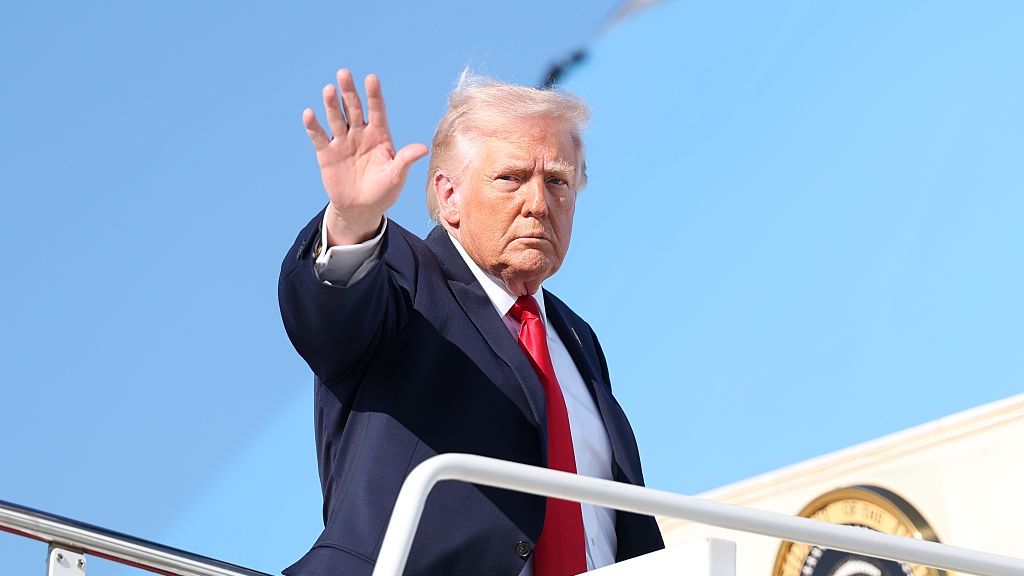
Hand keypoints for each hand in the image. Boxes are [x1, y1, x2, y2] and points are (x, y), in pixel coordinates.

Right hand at [303, 69, 428, 245]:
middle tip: (344, 73)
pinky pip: (319, 136)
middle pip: (354, 108)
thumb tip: (423, 148)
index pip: (377, 110)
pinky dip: (313, 126)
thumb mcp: (396, 177)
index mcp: (380, 136)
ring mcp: (343, 142)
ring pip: (336, 118)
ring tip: (328, 89)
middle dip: (349, 92)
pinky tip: (309, 113)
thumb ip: (405, 160)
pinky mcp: (326, 153)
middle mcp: (360, 134)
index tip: (371, 78)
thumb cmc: (384, 191)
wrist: (361, 209)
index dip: (374, 95)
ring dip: (332, 105)